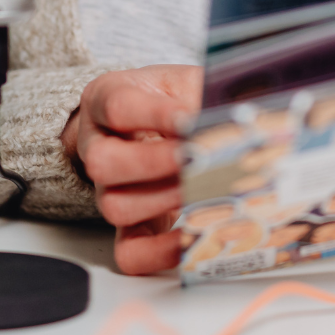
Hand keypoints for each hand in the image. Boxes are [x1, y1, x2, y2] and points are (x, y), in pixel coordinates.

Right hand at [61, 65, 202, 274]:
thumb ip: (206, 96)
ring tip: (204, 189)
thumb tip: (235, 123)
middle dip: (155, 163)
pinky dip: (162, 251)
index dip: (154, 115)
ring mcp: (109, 188)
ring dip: (164, 200)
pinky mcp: (130, 226)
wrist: (175, 122)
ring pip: (114, 206)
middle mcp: (98, 145)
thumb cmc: (180, 98)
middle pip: (102, 162)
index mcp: (106, 99)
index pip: (117, 107)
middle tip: (195, 159)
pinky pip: (131, 251)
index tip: (189, 120)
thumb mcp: (191, 82)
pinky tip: (196, 233)